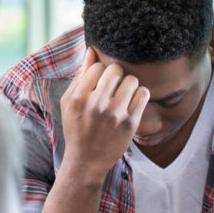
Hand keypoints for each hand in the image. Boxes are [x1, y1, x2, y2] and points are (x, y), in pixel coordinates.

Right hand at [59, 47, 149, 180]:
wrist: (87, 161)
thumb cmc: (77, 128)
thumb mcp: (70, 102)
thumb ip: (80, 76)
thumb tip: (92, 51)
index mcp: (78, 97)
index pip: (97, 67)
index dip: (101, 72)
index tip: (101, 83)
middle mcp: (96, 104)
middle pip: (116, 70)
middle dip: (116, 75)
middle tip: (115, 86)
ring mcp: (114, 114)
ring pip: (132, 80)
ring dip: (129, 84)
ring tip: (124, 94)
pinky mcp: (131, 123)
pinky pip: (144, 93)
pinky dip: (141, 94)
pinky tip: (133, 101)